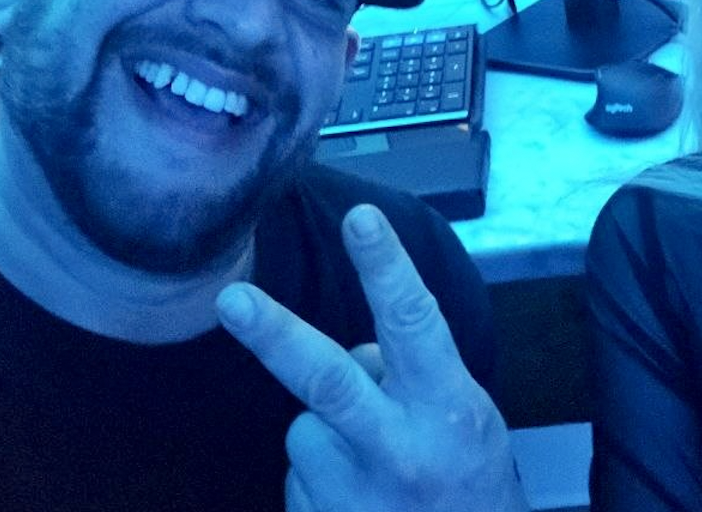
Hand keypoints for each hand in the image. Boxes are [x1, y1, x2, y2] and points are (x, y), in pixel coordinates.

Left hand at [216, 204, 528, 511]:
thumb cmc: (470, 484)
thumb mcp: (466, 416)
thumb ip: (415, 374)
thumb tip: (355, 353)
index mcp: (447, 410)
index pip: (413, 323)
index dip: (385, 267)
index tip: (362, 217)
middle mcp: (399, 451)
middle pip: (327, 379)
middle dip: (275, 334)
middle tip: (231, 298)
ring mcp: (354, 499)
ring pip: (305, 429)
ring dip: (327, 434)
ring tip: (372, 467)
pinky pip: (298, 478)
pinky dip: (321, 478)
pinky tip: (360, 500)